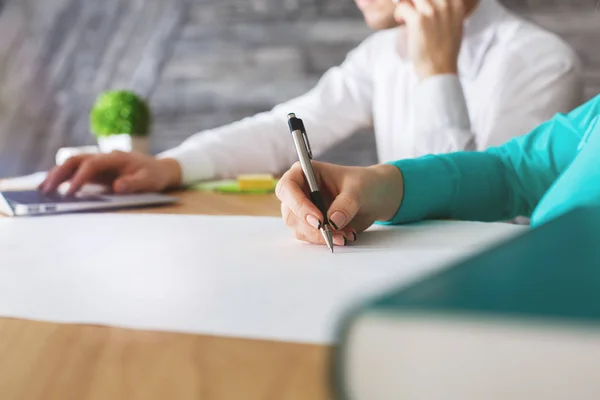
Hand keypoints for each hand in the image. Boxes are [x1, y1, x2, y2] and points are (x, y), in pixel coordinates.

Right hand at [40, 151, 181, 194]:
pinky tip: (53, 189)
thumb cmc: (155, 175)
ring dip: (57, 175)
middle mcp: (104, 157)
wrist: (160, 169)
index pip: (92, 165)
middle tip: (46, 190)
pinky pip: (76, 172)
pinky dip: (63, 179)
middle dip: (59, 173)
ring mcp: (99, 163)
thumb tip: (117, 186)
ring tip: (43, 191)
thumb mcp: (149, 181)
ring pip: (72, 164)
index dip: (79, 178)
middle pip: (76, 160)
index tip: (70, 193)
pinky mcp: (97, 171)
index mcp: (116, 158)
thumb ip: (134, 184)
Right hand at [276, 161, 403, 245]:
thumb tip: (332, 221)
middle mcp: (299, 191)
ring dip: (321, 236)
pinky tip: (345, 235)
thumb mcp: (359, 189)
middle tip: (333, 233)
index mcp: (304, 172)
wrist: (375, 198)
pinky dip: (326, 240)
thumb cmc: (365, 184)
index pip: (287, 187)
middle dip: (312, 227)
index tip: (318, 219)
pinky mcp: (311, 225)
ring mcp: (303, 210)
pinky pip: (310, 238)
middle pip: (290, 213)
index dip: (298, 204)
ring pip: (299, 229)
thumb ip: (345, 204)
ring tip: (346, 234)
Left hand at [394, 0, 464, 78]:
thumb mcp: (454, 24)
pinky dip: (399, 13)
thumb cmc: (445, 51)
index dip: (424, 1)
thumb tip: (433, 3)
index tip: (420, 6)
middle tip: (411, 9)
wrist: (439, 69)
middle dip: (414, 2)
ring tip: (406, 15)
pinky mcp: (418, 20)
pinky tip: (402, 21)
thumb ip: (447, 9)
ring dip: (406, 4)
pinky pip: (402, 7)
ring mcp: (432, 11)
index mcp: (456, 3)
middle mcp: (445, 3)